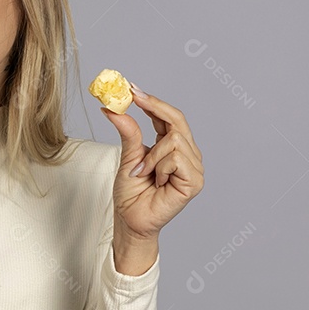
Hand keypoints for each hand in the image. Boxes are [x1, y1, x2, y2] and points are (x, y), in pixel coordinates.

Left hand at [101, 88, 203, 253]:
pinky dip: (160, 167)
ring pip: (174, 140)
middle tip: (132, 97)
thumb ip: (128, 133)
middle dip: (154, 107)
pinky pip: (176, 158)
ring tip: (143, 172)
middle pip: (178, 120)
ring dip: (152, 155)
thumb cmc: (132, 194)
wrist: (131, 221)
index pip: (169, 117)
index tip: (133, 88)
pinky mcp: (195, 181)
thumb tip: (114, 109)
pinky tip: (156, 181)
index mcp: (174, 146)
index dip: (153, 101)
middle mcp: (188, 154)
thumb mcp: (128, 157)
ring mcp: (194, 167)